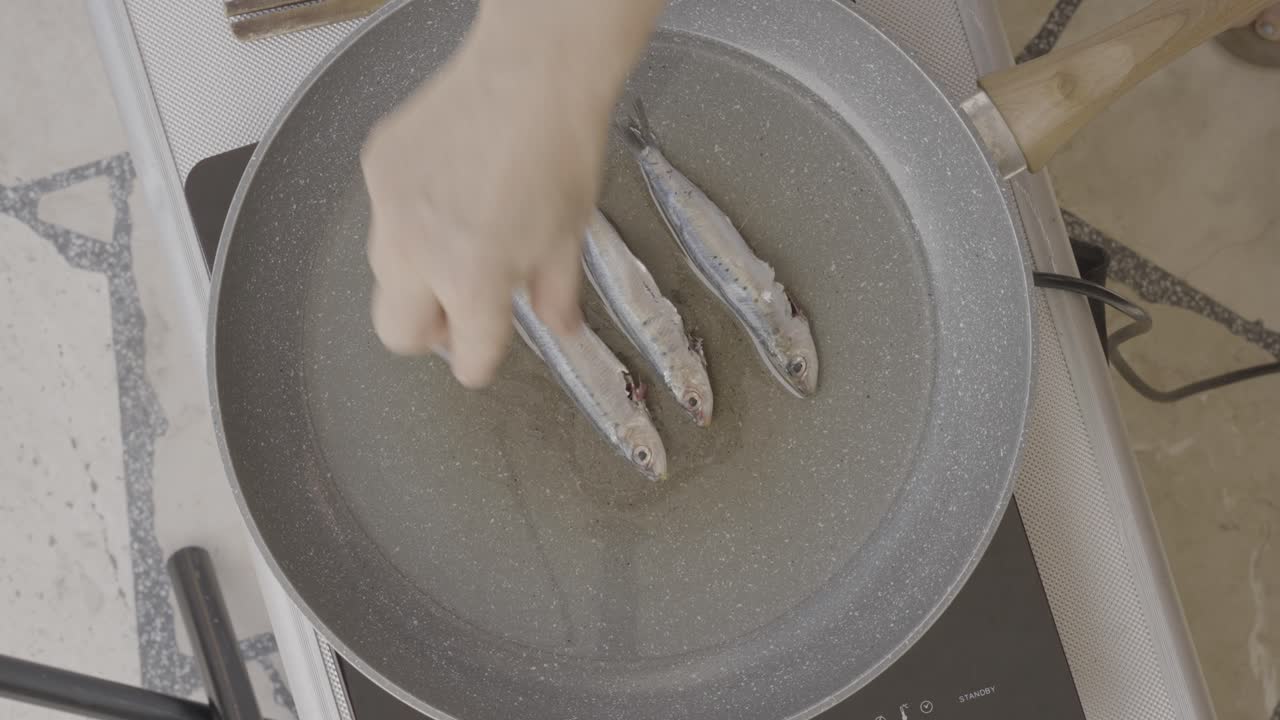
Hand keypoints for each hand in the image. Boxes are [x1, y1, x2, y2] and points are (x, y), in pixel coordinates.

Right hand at [361, 37, 607, 387]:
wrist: (536, 71)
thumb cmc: (560, 150)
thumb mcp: (569, 237)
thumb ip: (555, 295)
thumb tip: (561, 328)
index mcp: (473, 280)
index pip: (466, 359)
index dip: (482, 359)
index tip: (486, 348)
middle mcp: (419, 253)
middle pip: (397, 333)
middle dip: (429, 332)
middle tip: (462, 307)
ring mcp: (389, 208)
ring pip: (385, 274)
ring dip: (417, 275)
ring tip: (461, 238)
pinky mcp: (376, 168)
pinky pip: (384, 215)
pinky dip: (411, 216)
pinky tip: (450, 186)